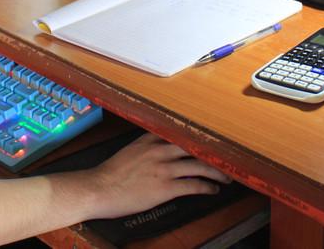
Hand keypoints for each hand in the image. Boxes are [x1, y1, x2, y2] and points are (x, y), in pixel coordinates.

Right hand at [85, 133, 231, 219]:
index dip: (198, 137)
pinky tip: (213, 190)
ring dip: (216, 172)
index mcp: (149, 140)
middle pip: (194, 147)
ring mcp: (164, 169)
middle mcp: (159, 151)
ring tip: (225, 177)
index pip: (180, 133)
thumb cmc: (110, 174)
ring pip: (199, 166)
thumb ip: (146, 147)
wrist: (99, 189)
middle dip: (212, 154)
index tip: (211, 139)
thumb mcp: (128, 151)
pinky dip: (207, 187)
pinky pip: (193, 185)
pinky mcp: (165, 187)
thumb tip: (159, 148)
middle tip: (225, 158)